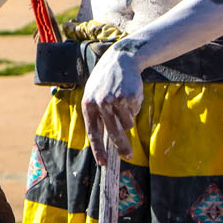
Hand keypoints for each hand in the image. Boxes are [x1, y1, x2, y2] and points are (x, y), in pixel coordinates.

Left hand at [80, 41, 143, 166]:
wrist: (119, 59)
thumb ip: (97, 115)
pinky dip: (134, 107)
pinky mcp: (129, 97)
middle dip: (122, 147)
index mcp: (88, 105)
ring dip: (127, 118)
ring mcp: (115, 100)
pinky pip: (134, 112)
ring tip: (122, 102)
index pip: (92, 133)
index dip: (98, 149)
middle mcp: (100, 104)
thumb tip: (106, 141)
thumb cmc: (105, 81)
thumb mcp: (94, 95)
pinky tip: (129, 94)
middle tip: (128, 156)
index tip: (103, 163)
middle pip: (113, 133)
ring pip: (127, 123)